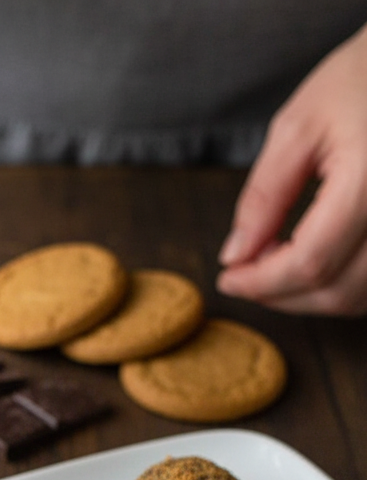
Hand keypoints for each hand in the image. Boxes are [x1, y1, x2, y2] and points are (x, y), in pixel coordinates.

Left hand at [217, 23, 366, 315]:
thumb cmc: (360, 79)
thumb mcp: (298, 127)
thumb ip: (264, 196)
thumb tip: (235, 256)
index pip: (310, 263)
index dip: (261, 282)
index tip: (227, 277)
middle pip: (336, 292)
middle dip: (280, 294)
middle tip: (244, 274)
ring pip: (358, 298)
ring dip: (309, 297)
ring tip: (274, 265)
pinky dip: (338, 287)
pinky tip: (312, 263)